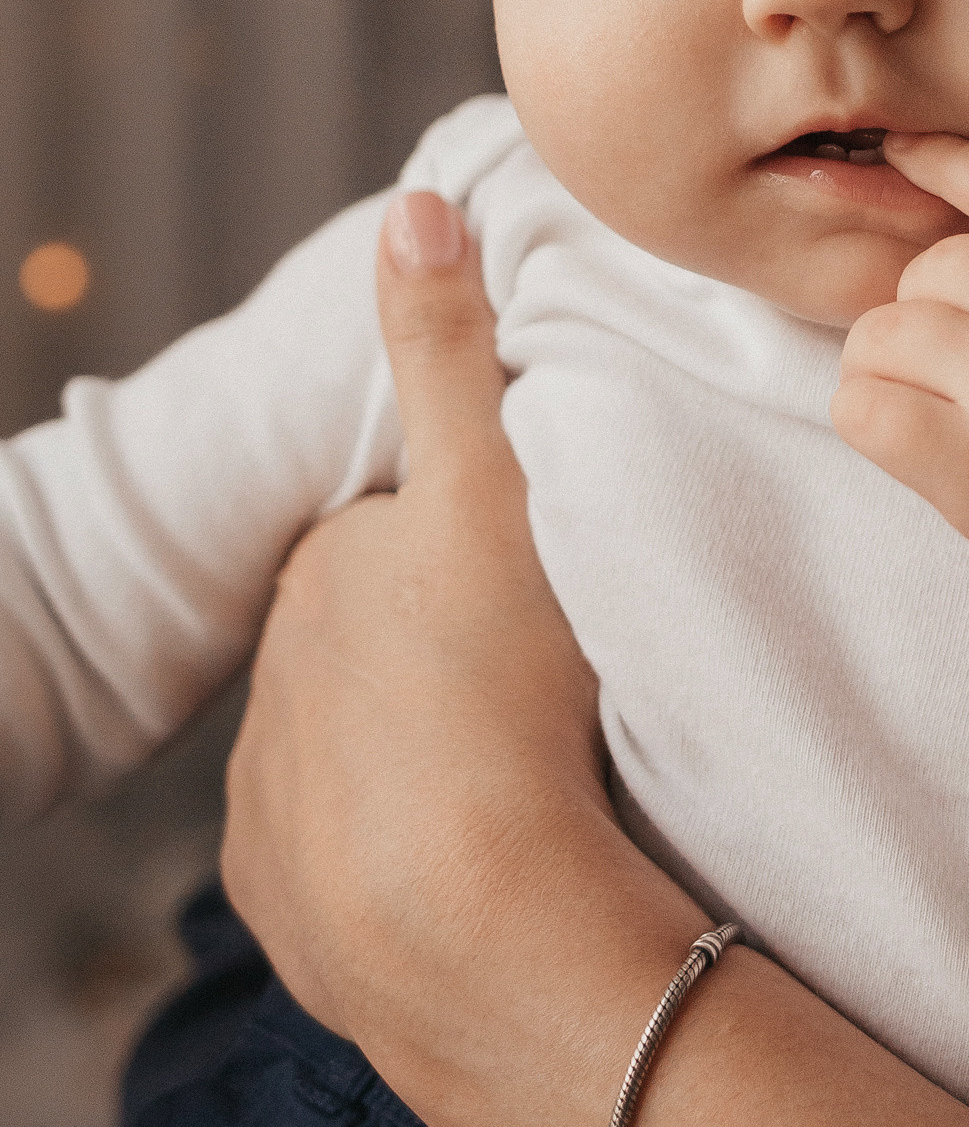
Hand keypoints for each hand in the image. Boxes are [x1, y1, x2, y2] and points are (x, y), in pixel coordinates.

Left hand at [219, 190, 631, 1090]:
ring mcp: (271, 801)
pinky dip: (392, 857)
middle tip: (540, 684)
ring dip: (416, 758)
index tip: (533, 582)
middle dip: (430, 655)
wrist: (475, 920)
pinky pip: (338, 865)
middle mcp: (274, 684)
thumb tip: (412, 206)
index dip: (459, 551)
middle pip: (365, 649)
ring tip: (522, 783)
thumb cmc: (500, 689)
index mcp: (323, 579)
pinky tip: (472, 862)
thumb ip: (451, 352)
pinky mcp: (286, 901)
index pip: (387, 542)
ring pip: (350, 756)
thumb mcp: (493, 490)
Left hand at [830, 135, 968, 646]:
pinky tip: (906, 440)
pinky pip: (862, 405)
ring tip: (939, 413)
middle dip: (930, 318)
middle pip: (927, 270)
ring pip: (880, 333)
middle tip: (966, 378)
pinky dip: (868, 417)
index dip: (943, 161)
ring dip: (889, 369)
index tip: (898, 148)